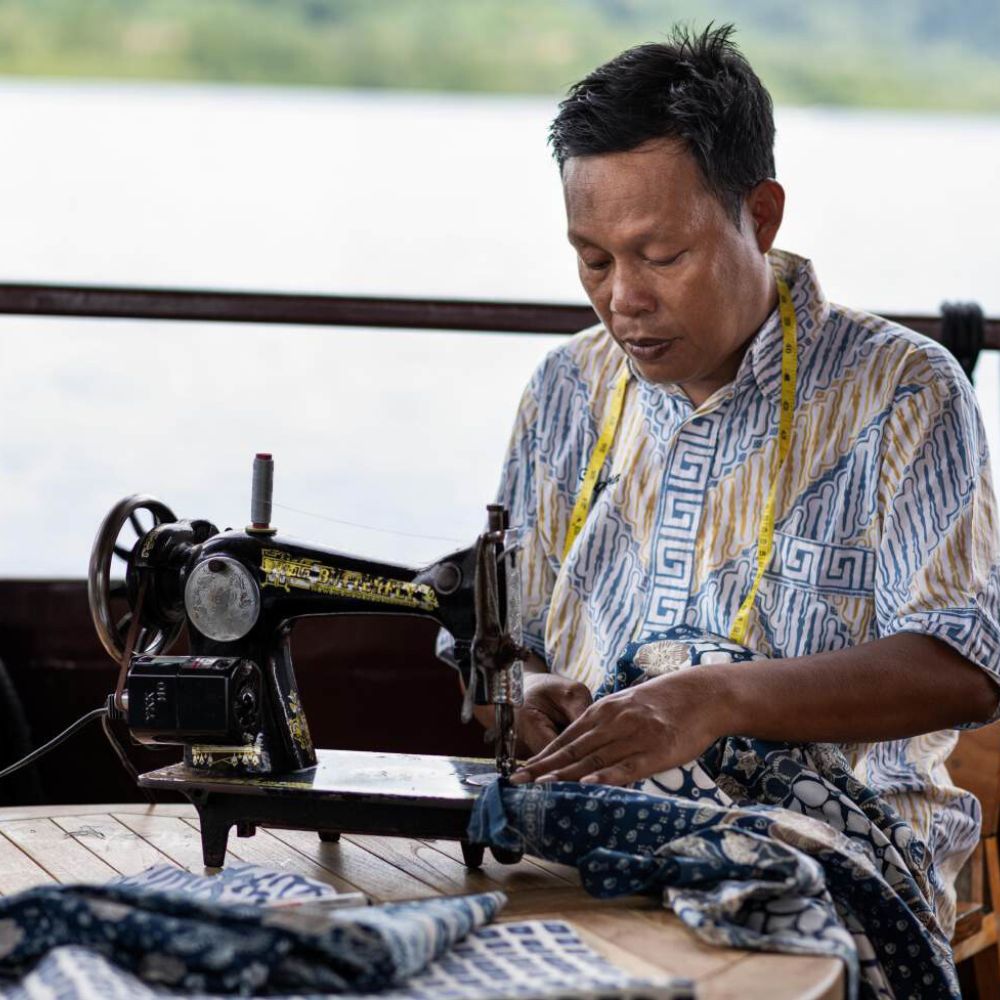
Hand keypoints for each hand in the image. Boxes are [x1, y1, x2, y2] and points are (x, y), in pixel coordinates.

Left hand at [510, 671, 721, 785]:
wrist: (704, 695)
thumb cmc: (666, 702)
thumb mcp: (628, 705)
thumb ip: (606, 723)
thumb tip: (584, 745)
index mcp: (604, 710)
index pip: (566, 737)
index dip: (542, 755)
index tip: (520, 770)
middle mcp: (613, 722)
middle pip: (571, 749)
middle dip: (542, 768)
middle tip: (516, 782)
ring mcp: (633, 736)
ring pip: (592, 760)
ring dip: (564, 775)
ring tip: (539, 787)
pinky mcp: (654, 751)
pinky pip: (625, 767)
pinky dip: (605, 777)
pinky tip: (587, 786)